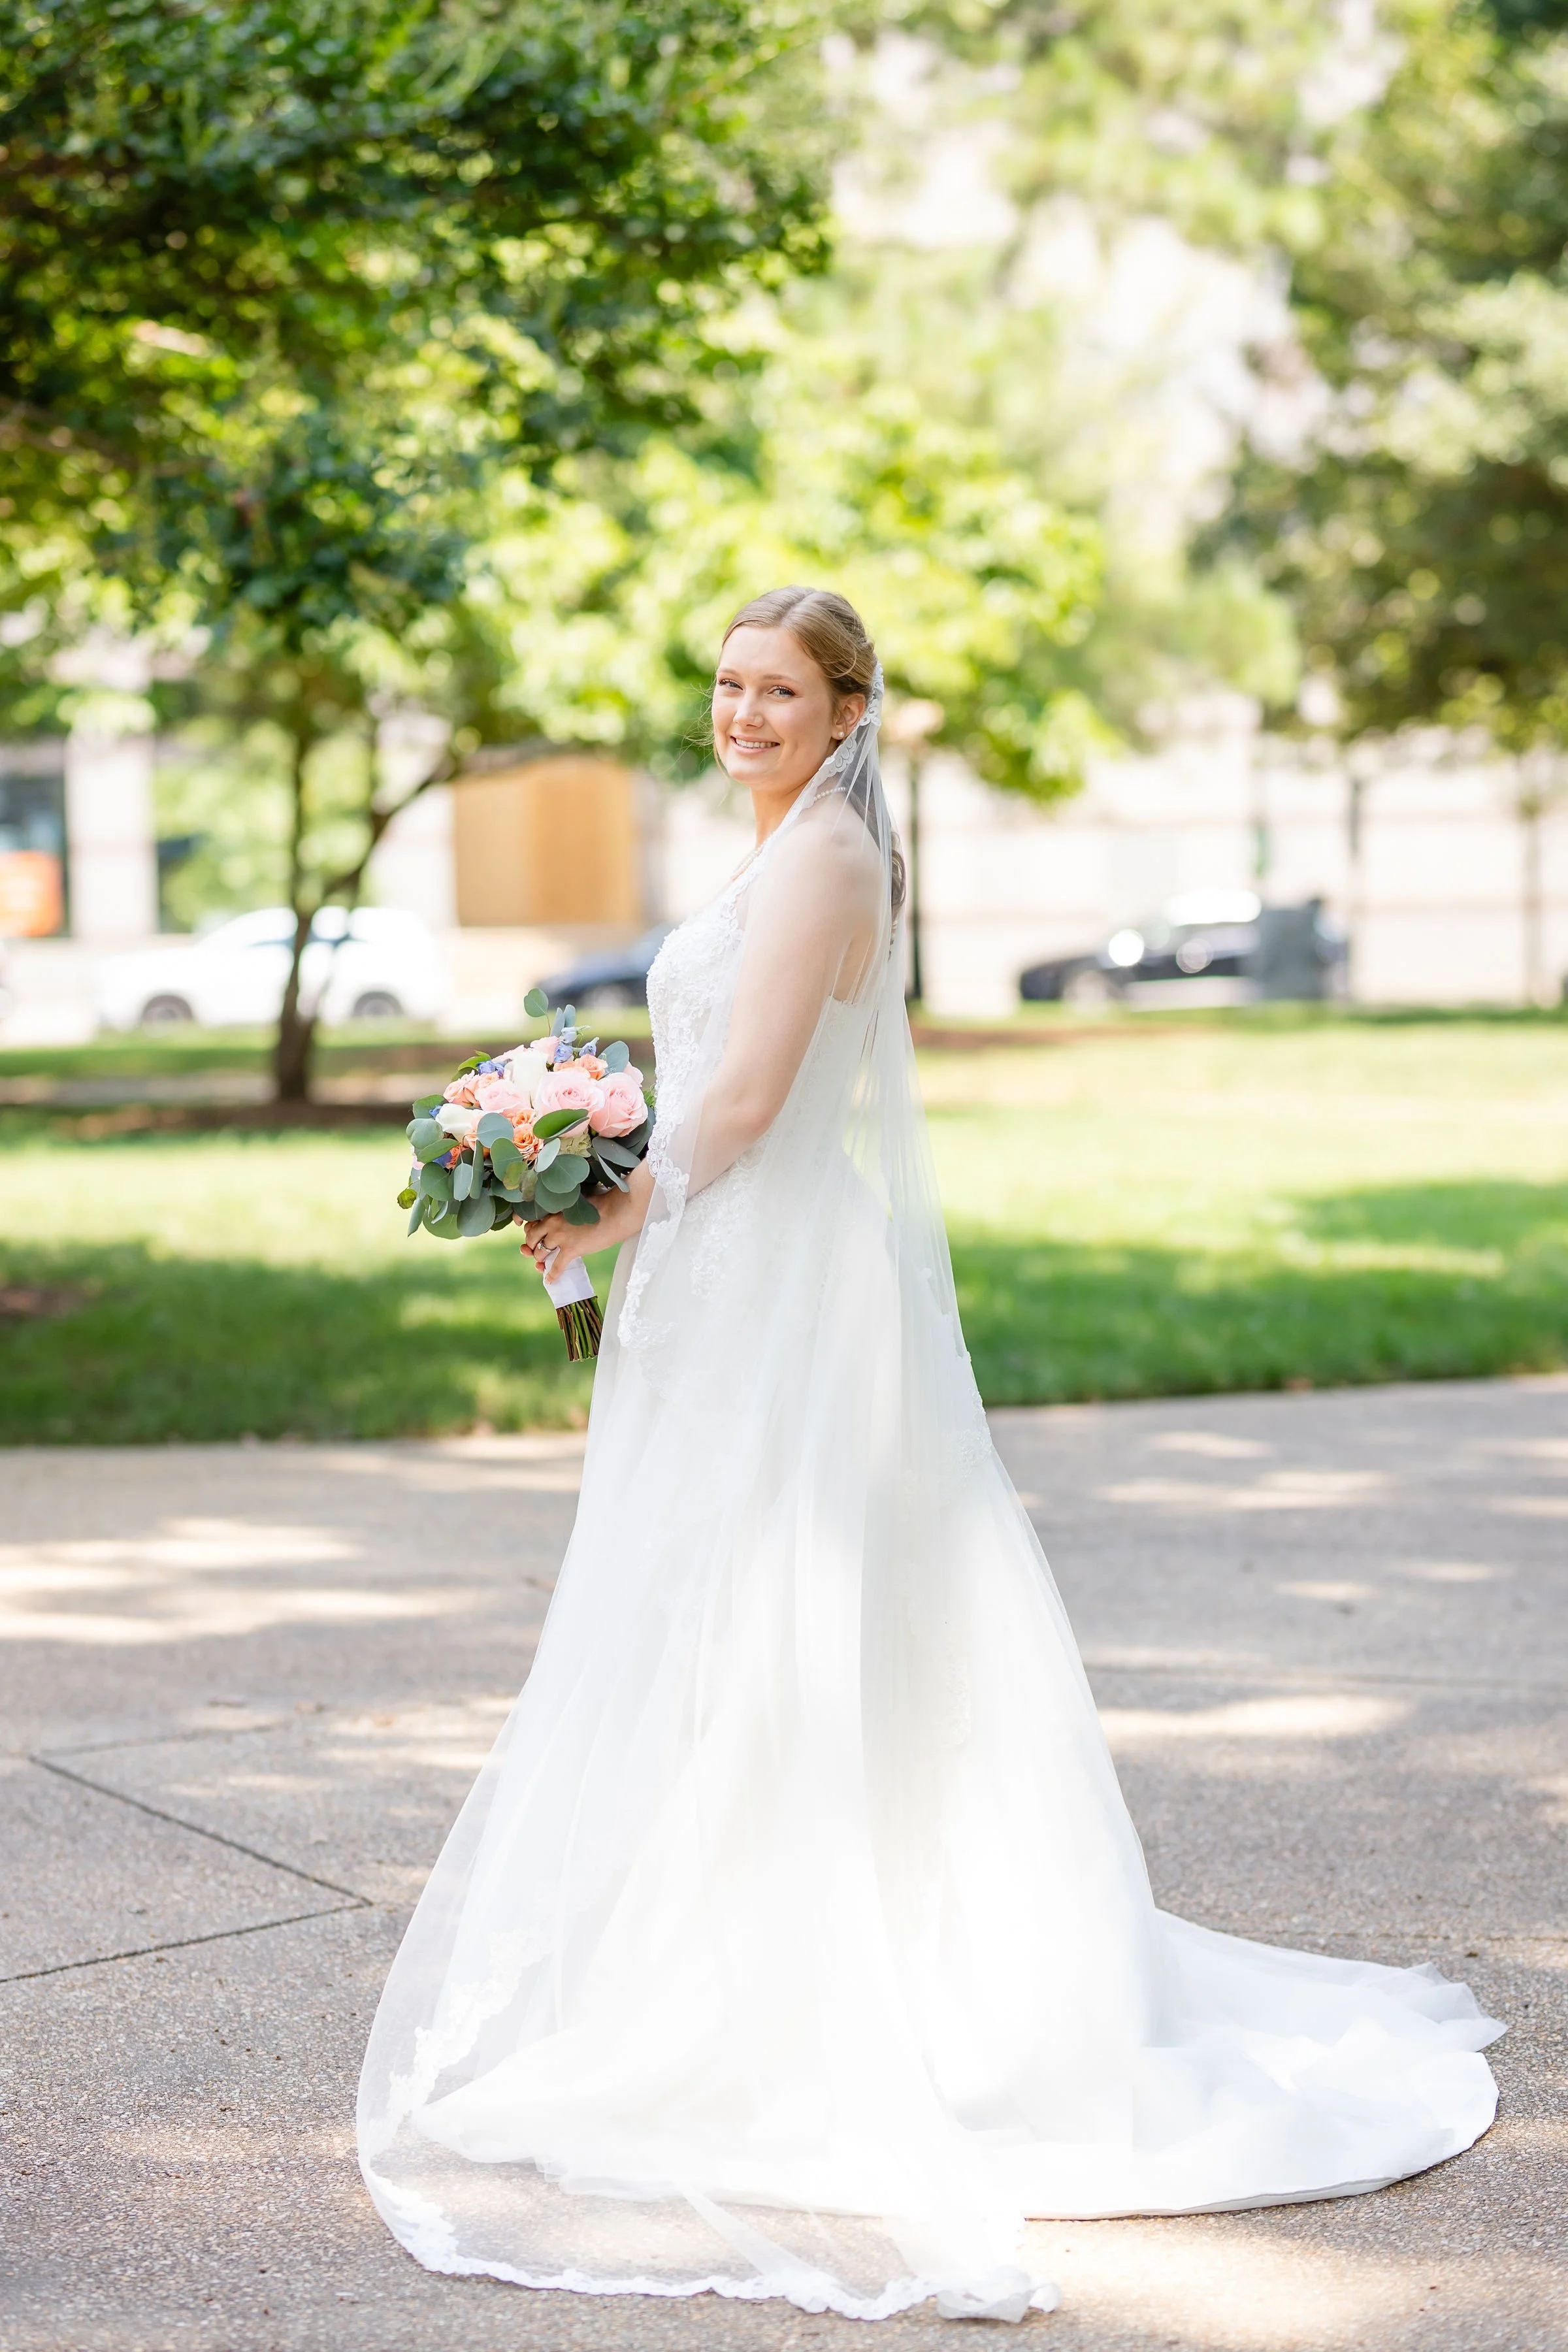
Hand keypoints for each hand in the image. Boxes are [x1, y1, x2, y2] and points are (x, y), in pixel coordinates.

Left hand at [522, 1172, 645, 1279]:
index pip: (532, 1225)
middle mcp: (552, 1223)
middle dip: (532, 1248)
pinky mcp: (571, 1250)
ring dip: (540, 1260)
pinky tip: (549, 1280)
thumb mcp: (576, 1204)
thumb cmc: (601, 1205)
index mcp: (553, 1211)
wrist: (616, 1212)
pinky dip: (552, 1275)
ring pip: (540, 1253)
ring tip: (543, 1263)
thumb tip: (562, 1220)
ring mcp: (561, 1237)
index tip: (534, 1238)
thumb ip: (565, 1211)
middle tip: (536, 1253)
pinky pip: (556, 1267)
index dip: (531, 1234)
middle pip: (531, 1239)